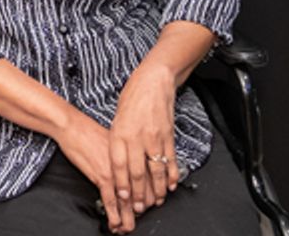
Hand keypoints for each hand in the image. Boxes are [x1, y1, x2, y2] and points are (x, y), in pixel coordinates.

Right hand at [54, 111, 137, 232]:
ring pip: (127, 201)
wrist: (72, 126)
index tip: (145, 206)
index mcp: (132, 156)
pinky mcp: (101, 176)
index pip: (149, 183)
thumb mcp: (113, 142)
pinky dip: (114, 214)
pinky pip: (110, 200)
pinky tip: (114, 222)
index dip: (149, 199)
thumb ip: (123, 157)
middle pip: (141, 195)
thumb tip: (126, 169)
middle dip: (139, 212)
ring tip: (127, 228)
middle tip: (135, 220)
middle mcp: (128, 165)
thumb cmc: (89, 131)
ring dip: (127, 218)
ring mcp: (116, 172)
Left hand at [109, 61, 178, 215]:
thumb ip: (118, 138)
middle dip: (138, 193)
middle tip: (138, 207)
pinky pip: (170, 160)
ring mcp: (154, 137)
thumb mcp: (117, 116)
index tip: (121, 197)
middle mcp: (137, 136)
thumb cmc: (132, 96)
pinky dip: (172, 175)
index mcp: (120, 131)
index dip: (121, 182)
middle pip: (137, 172)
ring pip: (156, 170)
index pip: (118, 163)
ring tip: (156, 201)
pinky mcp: (168, 136)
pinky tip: (171, 185)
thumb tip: (118, 160)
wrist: (153, 81)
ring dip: (157, 189)